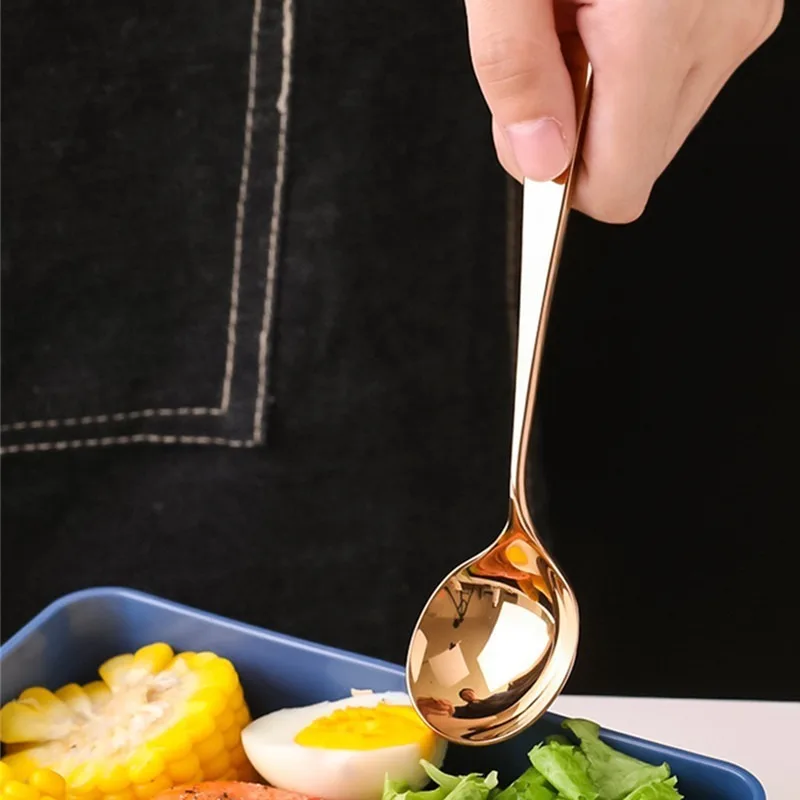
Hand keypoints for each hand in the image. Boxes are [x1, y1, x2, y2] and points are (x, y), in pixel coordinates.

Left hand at [464, 0, 782, 221]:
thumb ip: (514, 71)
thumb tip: (538, 158)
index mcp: (657, 33)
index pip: (618, 188)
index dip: (561, 178)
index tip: (530, 132)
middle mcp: (717, 33)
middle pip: (638, 161)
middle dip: (580, 127)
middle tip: (551, 44)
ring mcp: (739, 15)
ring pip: (660, 120)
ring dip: (606, 89)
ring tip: (581, 8)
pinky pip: (682, 71)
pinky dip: (636, 56)